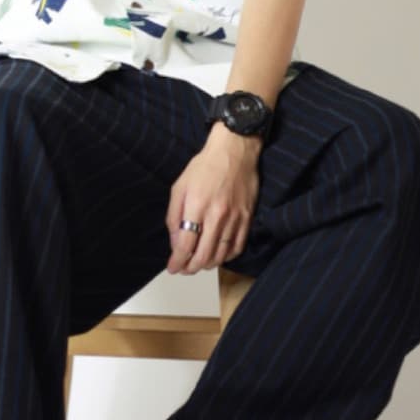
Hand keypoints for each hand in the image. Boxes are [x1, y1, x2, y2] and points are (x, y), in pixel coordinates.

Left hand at [165, 127, 260, 274]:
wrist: (235, 151)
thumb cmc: (206, 166)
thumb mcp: (180, 187)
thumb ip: (174, 217)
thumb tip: (175, 243)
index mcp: (197, 205)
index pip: (186, 245)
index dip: (177, 261)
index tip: (172, 267)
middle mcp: (217, 215)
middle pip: (204, 255)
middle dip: (191, 268)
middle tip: (184, 269)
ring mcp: (235, 218)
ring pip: (221, 255)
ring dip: (208, 264)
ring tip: (199, 263)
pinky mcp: (247, 218)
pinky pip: (237, 247)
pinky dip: (227, 257)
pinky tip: (218, 255)